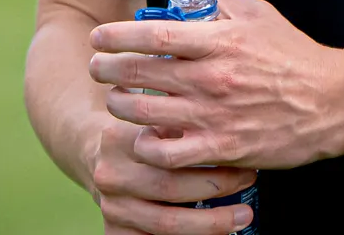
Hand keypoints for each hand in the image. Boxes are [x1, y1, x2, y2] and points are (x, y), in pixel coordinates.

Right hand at [87, 115, 257, 234]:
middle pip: (170, 188)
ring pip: (166, 224)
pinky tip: (213, 234)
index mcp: (116, 140)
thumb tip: (229, 129)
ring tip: (242, 216)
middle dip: (217, 188)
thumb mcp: (150, 119)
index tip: (243, 158)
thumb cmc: (137, 135)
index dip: (210, 160)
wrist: (94, 155)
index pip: (168, 153)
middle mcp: (110, 175)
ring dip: (210, 223)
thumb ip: (178, 123)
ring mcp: (111, 207)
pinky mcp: (114, 231)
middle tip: (249, 181)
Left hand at [89, 0, 343, 171]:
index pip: (153, 33)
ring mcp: (215, 116)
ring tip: (116, 99)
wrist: (334, 102)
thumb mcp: (255, 13)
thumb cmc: (293, 53)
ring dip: (121, 106)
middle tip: (96, 67)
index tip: (98, 36)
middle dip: (106, 70)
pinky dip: (148, 146)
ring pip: (145, 114)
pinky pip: (168, 154)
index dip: (117, 35)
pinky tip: (144, 138)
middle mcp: (212, 78)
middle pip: (139, 74)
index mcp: (219, 40)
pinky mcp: (222, 149)